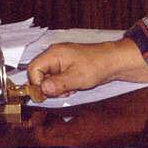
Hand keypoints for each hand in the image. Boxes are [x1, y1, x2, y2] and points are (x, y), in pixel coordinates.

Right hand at [27, 38, 147, 96]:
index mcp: (53, 54)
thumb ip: (57, 84)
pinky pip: (57, 77)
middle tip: (61, 91)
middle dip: (48, 86)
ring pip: (48, 77)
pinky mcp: (67, 65)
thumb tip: (42, 90)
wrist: (114, 62)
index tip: (46, 93)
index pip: (33, 70)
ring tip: (70, 88)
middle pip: (39, 74)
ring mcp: (61, 60)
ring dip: (56, 87)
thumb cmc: (97, 65)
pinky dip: (62, 84)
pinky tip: (73, 86)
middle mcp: (54, 55)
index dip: (37, 84)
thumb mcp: (76, 78)